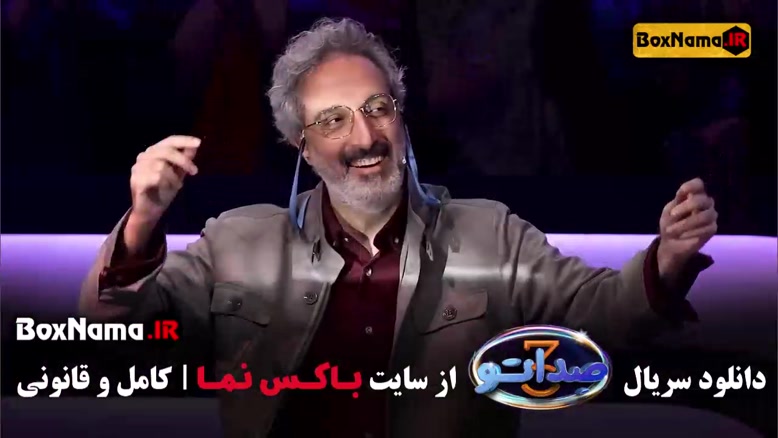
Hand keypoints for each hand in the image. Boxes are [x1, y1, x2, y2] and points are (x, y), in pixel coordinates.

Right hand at [124, 135, 200, 254]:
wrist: (150, 211)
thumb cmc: (163, 190)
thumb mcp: (178, 174)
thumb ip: (185, 160)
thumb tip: (195, 145)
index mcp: (154, 152)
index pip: (169, 140)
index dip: (184, 140)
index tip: (198, 142)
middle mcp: (143, 157)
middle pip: (167, 151)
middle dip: (184, 161)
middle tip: (195, 172)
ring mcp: (138, 168)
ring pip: (162, 165)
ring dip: (174, 177)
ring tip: (176, 186)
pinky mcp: (136, 181)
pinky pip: (156, 177)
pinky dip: (165, 184)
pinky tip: (165, 189)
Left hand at [657, 178, 717, 279]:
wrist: (670, 243)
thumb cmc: (670, 223)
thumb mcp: (669, 211)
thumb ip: (677, 201)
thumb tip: (685, 192)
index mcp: (692, 195)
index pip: (698, 184)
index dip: (692, 186)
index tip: (682, 192)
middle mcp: (705, 203)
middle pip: (702, 200)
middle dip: (686, 207)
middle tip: (672, 215)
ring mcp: (710, 215)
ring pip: (705, 216)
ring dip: (686, 223)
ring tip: (672, 230)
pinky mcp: (712, 229)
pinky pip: (707, 229)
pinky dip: (692, 232)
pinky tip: (682, 236)